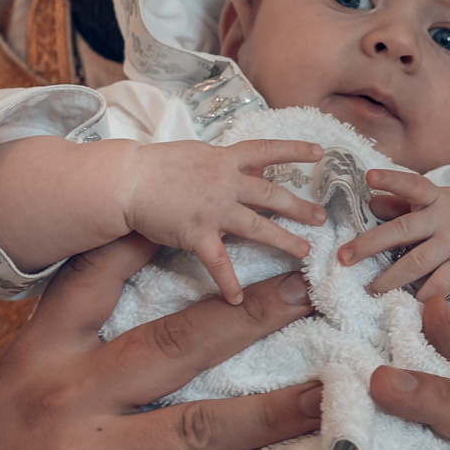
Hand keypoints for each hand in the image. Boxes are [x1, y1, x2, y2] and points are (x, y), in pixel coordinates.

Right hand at [0, 233, 322, 449]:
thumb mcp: (8, 382)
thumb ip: (67, 345)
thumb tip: (127, 306)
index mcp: (43, 354)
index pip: (98, 278)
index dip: (152, 239)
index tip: (213, 212)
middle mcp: (68, 396)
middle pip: (175, 344)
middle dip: (249, 315)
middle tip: (310, 291)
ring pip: (196, 427)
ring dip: (272, 413)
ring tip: (327, 399)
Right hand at [121, 139, 324, 303]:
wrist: (127, 180)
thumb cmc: (156, 165)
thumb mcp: (196, 153)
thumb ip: (224, 162)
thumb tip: (250, 163)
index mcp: (224, 160)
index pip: (266, 150)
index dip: (294, 150)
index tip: (320, 152)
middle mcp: (225, 183)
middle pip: (271, 195)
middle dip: (299, 207)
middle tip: (322, 218)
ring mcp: (213, 210)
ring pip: (258, 227)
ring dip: (284, 240)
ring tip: (305, 252)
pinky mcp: (197, 233)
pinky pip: (218, 262)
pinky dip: (227, 282)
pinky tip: (236, 299)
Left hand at [340, 170, 449, 299]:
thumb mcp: (442, 208)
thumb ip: (407, 206)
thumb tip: (373, 203)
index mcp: (437, 199)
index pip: (413, 184)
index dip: (391, 180)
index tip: (369, 177)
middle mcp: (445, 218)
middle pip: (402, 229)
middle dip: (369, 244)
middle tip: (343, 257)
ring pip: (416, 261)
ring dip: (389, 278)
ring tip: (369, 288)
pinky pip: (438, 284)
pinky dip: (421, 295)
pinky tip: (407, 302)